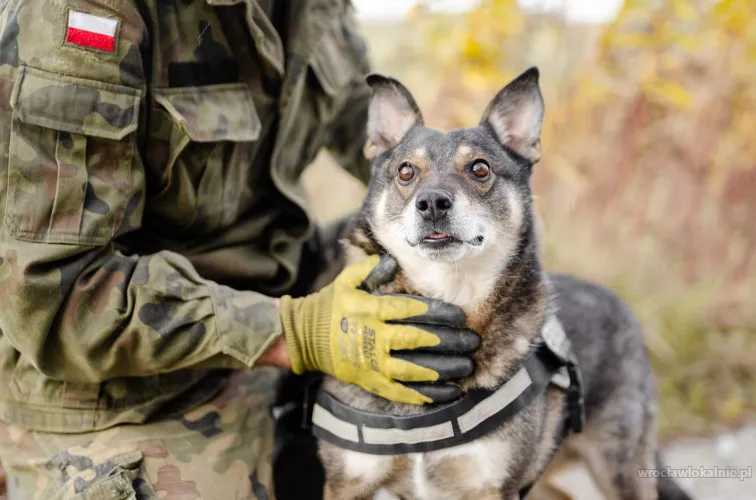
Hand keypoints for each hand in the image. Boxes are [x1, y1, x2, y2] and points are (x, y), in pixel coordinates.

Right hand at [279, 254, 478, 404]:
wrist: (304, 336)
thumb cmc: (332, 304)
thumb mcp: (347, 280)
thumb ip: (371, 269)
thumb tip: (393, 260)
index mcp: (369, 310)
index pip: (409, 310)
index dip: (437, 312)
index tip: (460, 315)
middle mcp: (372, 337)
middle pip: (416, 340)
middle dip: (448, 341)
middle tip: (472, 341)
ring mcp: (371, 364)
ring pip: (413, 369)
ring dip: (443, 369)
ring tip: (467, 366)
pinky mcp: (371, 382)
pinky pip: (402, 392)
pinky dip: (427, 395)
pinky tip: (450, 392)